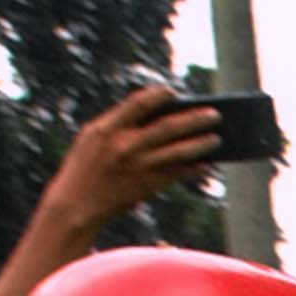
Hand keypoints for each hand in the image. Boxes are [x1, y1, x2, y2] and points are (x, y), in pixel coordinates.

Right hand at [40, 88, 222, 245]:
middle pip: (168, 127)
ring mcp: (140, 167)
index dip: (159, 95)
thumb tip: (157, 114)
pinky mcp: (150, 185)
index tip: (173, 91)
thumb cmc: (86, 165)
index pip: (138, 104)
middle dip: (194, 119)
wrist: (78, 204)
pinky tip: (207, 162)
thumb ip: (119, 123)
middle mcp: (125, 146)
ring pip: (179, 151)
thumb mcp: (92, 137)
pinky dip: (195, 167)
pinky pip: (179, 173)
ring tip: (218, 138)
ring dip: (202, 144)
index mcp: (107, 129)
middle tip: (215, 114)